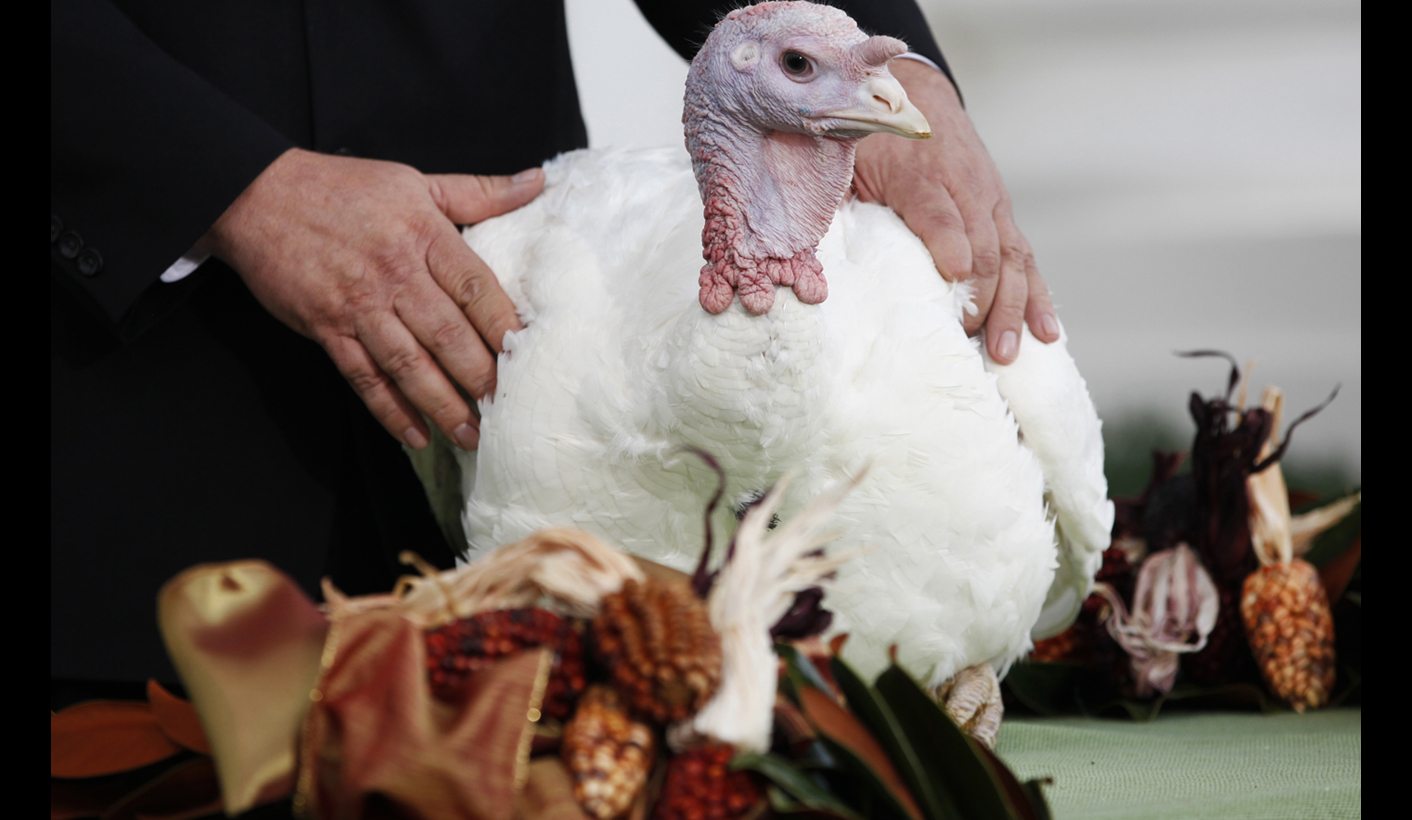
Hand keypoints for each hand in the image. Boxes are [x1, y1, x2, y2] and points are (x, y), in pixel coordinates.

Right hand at [205, 147, 543, 450]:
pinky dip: (390, 410)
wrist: (255, 196)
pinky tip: (415, 434)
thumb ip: (479, 191)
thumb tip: (537, 181)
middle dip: (480, 376)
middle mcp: (394, 273)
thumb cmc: (343, 189)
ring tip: (471, 435)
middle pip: (447, 334)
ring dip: (442, 405)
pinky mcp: (326, 328)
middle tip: (508, 409)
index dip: (503, 324)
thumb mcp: (416, 181)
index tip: (528, 355)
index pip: (475, 286)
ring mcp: (358, 304)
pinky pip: (363, 377)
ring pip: (408, 364)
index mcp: (422, 233)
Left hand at [853, 59, 1059, 363]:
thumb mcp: (844, 156)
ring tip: (1007, 354)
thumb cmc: (870, 136)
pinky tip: (1046, 331)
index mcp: (917, 173)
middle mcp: (963, 186)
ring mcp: (989, 200)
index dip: (948, 243)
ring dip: (1013, 308)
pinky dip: (1038, 295)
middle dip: (979, 298)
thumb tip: (810, 257)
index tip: (952, 277)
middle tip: (965, 342)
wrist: (916, 91)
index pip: (938, 212)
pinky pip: (1024, 256)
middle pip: (983, 246)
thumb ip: (835, 199)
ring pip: (1012, 257)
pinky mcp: (1001, 211)